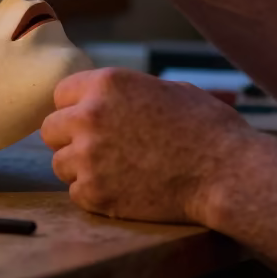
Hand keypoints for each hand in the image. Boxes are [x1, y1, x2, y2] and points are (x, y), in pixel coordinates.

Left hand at [40, 67, 255, 223]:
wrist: (225, 170)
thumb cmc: (205, 126)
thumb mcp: (163, 89)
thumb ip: (124, 93)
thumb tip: (103, 99)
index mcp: (105, 84)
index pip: (60, 94)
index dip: (76, 107)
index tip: (93, 121)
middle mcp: (89, 116)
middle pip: (51, 129)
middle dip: (70, 138)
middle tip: (99, 149)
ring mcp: (88, 156)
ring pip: (59, 164)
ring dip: (80, 168)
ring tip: (115, 170)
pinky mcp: (95, 194)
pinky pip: (76, 193)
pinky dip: (94, 194)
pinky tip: (123, 189)